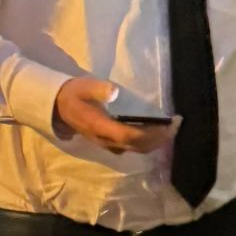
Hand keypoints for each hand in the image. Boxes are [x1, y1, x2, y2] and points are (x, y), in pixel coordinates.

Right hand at [51, 77, 179, 154]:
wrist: (58, 107)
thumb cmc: (73, 94)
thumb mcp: (82, 86)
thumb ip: (97, 89)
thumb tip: (114, 91)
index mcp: (100, 127)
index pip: (131, 136)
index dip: (153, 133)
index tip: (170, 124)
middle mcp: (106, 140)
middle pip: (139, 146)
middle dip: (161, 138)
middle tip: (177, 125)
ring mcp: (108, 144)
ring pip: (138, 149)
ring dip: (156, 142)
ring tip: (171, 128)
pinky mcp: (110, 143)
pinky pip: (133, 146)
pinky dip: (149, 141)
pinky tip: (157, 131)